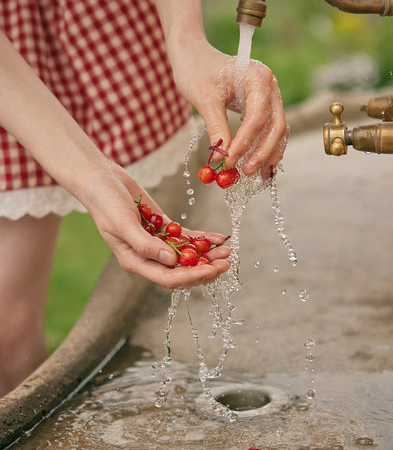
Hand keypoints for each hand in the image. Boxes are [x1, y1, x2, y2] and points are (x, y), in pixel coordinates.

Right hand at [81, 161, 230, 288]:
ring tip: (228, 250)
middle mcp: (148, 256)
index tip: (212, 270)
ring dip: (208, 255)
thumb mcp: (122, 224)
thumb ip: (145, 245)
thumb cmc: (105, 202)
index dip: (191, 276)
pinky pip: (186, 237)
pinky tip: (218, 237)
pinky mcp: (163, 226)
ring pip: (187, 255)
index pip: (168, 278)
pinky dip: (202, 238)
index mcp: (135, 261)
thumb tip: (171, 261)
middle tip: (226, 262)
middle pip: (181, 270)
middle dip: (205, 269)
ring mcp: (157, 241)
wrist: (101, 179)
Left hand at [168, 36, 288, 180]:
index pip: (257, 118)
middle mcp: (270, 86)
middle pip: (275, 125)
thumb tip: (223, 158)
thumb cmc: (196, 71)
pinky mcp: (263, 105)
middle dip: (262, 152)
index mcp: (259, 78)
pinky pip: (269, 129)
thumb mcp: (204, 100)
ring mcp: (270, 96)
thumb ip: (217, 128)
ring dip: (268, 154)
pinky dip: (265, 147)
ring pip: (277, 130)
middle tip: (246, 172)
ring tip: (255, 175)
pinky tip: (259, 166)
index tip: (229, 162)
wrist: (193, 54)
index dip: (245, 144)